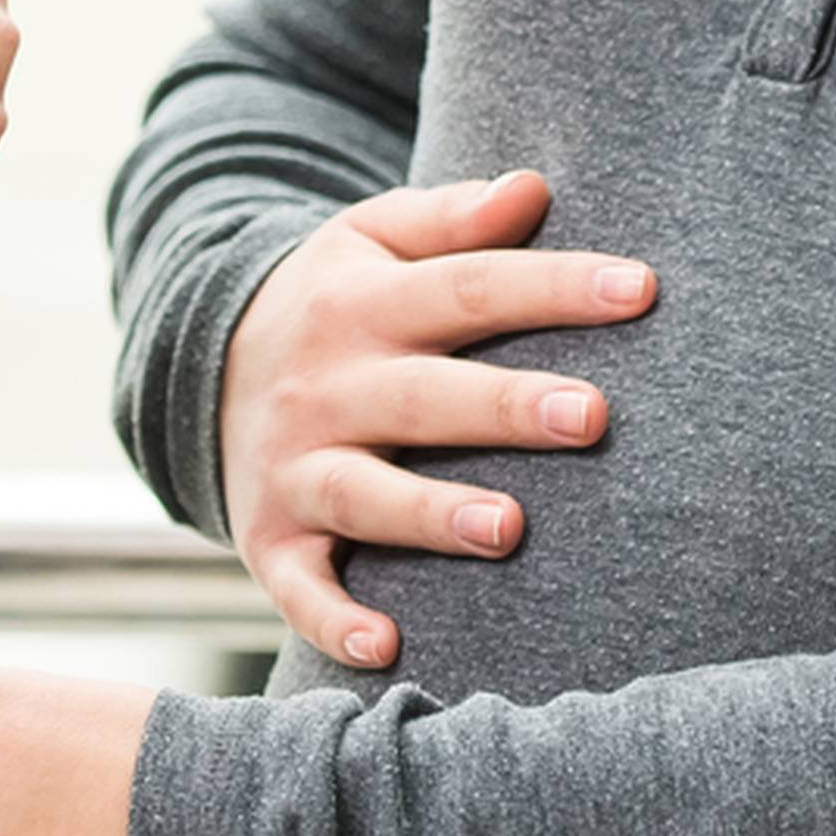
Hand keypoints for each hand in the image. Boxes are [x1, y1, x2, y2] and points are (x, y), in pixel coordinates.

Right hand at [222, 167, 657, 669]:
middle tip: (592, 416)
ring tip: (509, 528)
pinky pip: (297, 588)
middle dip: (505, 407)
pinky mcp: (270, 539)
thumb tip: (533, 189)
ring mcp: (296, 466)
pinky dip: (334, 621)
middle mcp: (328, 384)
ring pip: (363, 492)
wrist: (194, 368)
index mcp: (364, 302)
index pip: (469, 288)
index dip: (554, 288)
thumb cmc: (330, 303)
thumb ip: (451, 217)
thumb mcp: (370, 238)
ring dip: (432, 514)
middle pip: (424, 394)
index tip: (641, 289)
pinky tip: (387, 646)